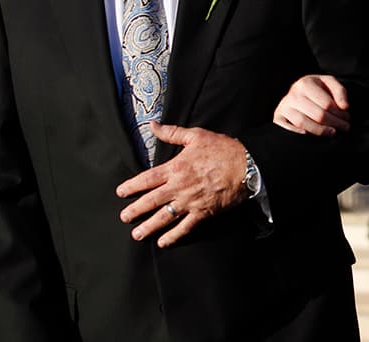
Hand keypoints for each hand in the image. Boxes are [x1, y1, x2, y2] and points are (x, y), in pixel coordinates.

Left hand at [116, 122, 247, 247]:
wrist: (247, 166)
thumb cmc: (222, 149)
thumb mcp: (196, 136)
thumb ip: (172, 133)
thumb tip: (153, 125)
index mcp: (175, 168)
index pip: (147, 179)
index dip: (132, 186)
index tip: (121, 192)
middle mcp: (179, 187)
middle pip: (151, 201)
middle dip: (135, 210)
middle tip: (124, 217)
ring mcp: (190, 202)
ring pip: (164, 217)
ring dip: (149, 227)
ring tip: (137, 234)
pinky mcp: (203, 212)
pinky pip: (185, 227)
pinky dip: (174, 236)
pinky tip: (163, 242)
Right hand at [274, 74, 349, 135]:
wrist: (297, 92)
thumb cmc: (316, 89)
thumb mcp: (329, 83)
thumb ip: (339, 91)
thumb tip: (344, 107)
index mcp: (305, 83)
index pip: (326, 104)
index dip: (340, 114)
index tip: (347, 118)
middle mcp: (293, 95)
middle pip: (318, 115)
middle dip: (335, 123)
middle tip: (345, 128)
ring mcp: (283, 107)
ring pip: (304, 124)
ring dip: (321, 131)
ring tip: (333, 133)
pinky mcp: (277, 118)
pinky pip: (289, 130)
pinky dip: (299, 135)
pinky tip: (311, 137)